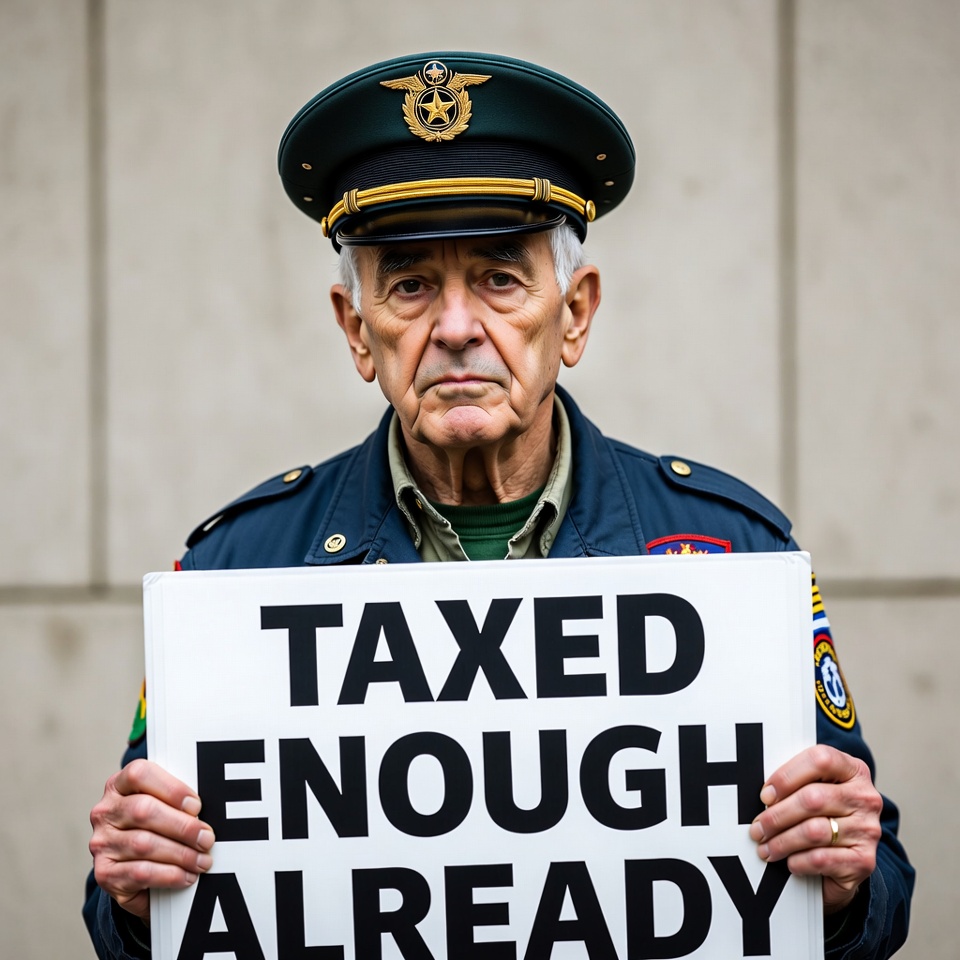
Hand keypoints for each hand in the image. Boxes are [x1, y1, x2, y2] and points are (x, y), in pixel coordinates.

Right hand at [89, 759, 214, 920]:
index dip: (171, 789)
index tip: (196, 805)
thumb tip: (210, 807)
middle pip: (144, 810)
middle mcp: (105, 812)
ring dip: (181, 854)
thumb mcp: (164, 805)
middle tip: (207, 838)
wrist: (132, 867)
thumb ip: (176, 799)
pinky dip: (169, 875)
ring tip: (203, 860)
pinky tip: (187, 876)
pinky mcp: (105, 874)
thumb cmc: (156, 826)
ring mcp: (102, 843)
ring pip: (144, 844)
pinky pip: (140, 873)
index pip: (139, 774)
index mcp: (119, 785)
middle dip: (183, 826)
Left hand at [749, 744, 881, 912]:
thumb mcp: (813, 789)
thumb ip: (796, 783)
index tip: (765, 795)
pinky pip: (822, 859)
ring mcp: (868, 829)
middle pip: (813, 799)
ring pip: (814, 831)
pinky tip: (789, 862)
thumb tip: (764, 794)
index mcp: (852, 770)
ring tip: (765, 847)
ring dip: (782, 841)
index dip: (787, 776)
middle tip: (757, 828)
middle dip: (777, 816)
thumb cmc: (822, 815)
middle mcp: (865, 797)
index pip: (819, 760)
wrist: (848, 858)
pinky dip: (799, 861)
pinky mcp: (864, 861)